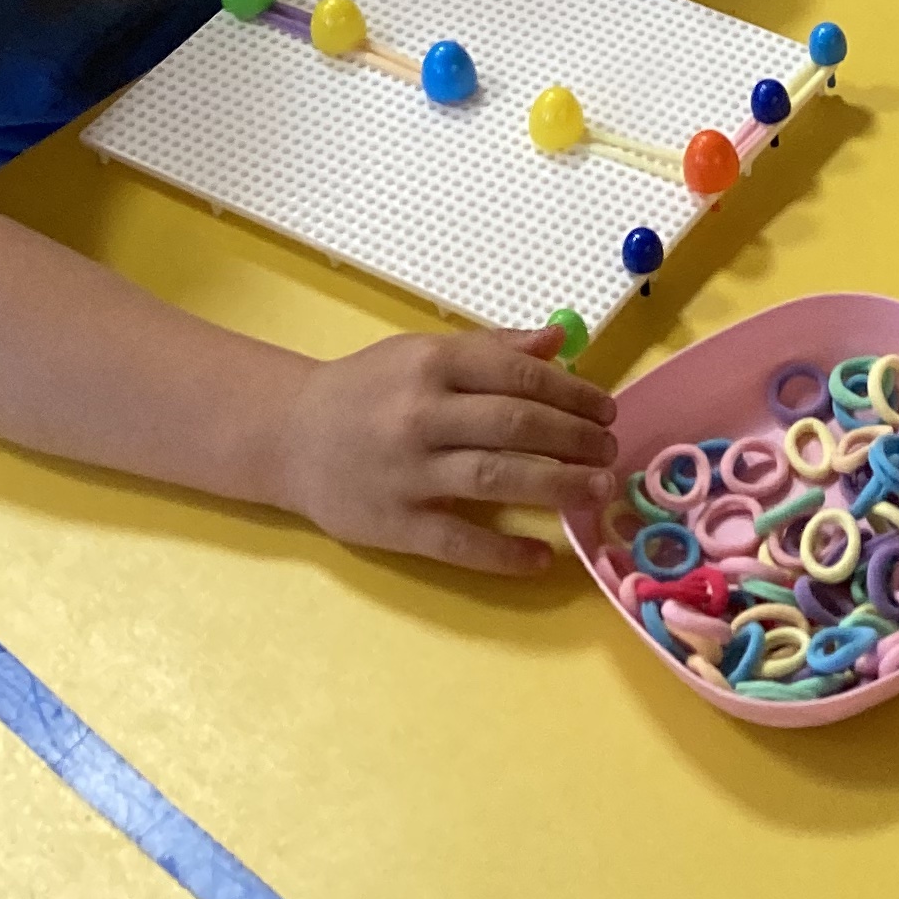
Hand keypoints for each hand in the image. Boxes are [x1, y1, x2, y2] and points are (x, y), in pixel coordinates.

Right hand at [277, 324, 617, 570]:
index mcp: (430, 364)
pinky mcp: (394, 524)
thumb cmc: (366, 390)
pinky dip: (504, 554)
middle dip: (575, 438)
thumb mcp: (421, 352)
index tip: (605, 409)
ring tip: (597, 490)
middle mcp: (420, 414)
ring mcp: (406, 472)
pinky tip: (543, 557)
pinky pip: (458, 542)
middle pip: (515, 425)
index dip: (572, 393)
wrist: (288, 436)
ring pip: (496, 478)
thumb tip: (561, 341)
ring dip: (557, 486)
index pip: (517, 374)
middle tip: (610, 451)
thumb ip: (492, 348)